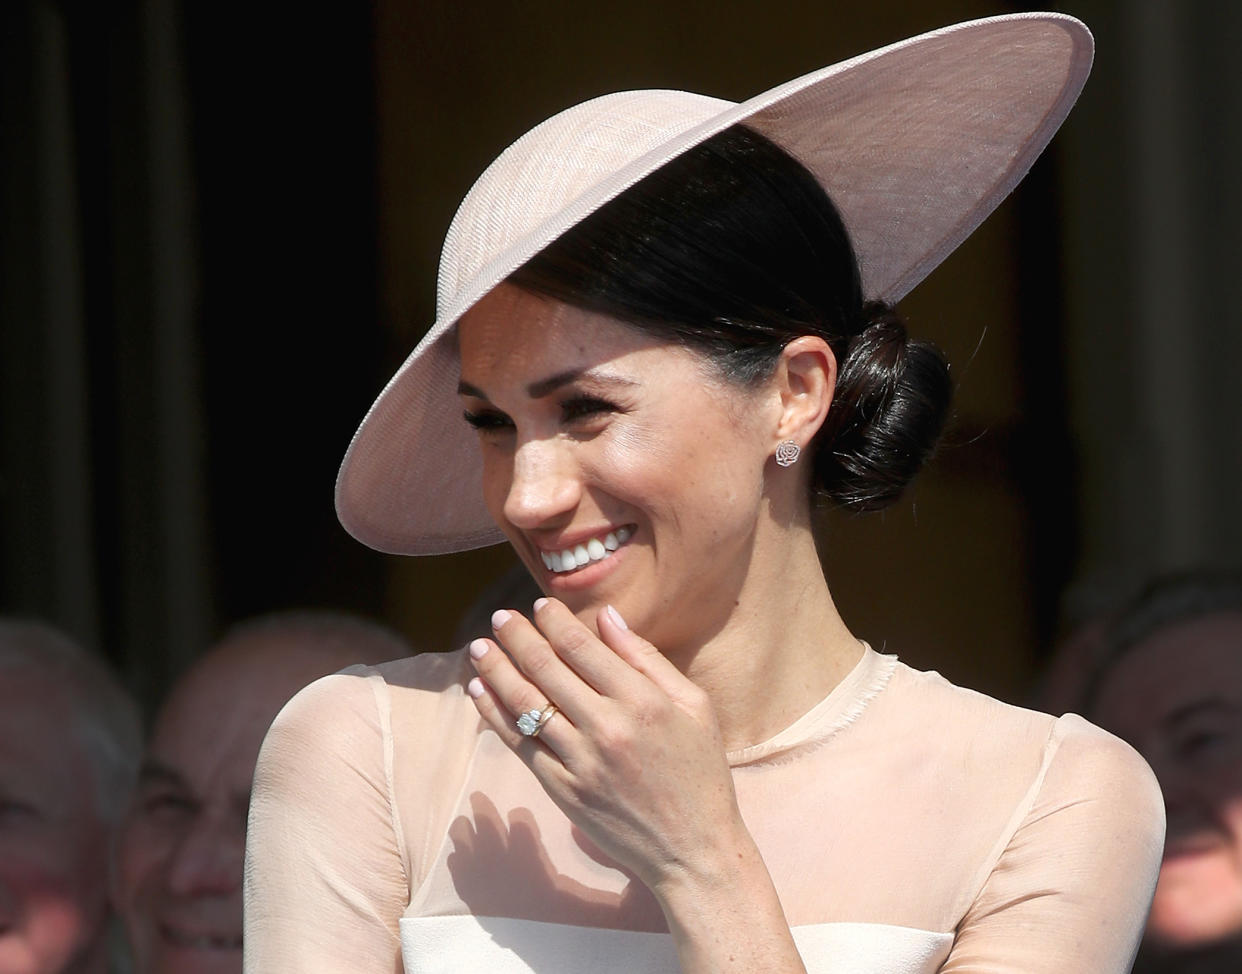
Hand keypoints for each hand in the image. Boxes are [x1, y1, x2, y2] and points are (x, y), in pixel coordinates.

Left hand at [466, 598, 745, 896]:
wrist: (693, 849)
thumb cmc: (700, 772)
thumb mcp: (694, 706)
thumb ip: (647, 659)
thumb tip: (607, 616)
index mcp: (642, 701)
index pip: (582, 648)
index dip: (554, 622)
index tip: (539, 606)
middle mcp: (607, 727)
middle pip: (546, 669)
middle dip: (518, 637)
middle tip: (500, 617)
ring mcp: (580, 761)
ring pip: (525, 704)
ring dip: (496, 671)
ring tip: (479, 648)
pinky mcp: (562, 789)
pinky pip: (519, 744)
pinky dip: (496, 714)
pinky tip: (480, 692)